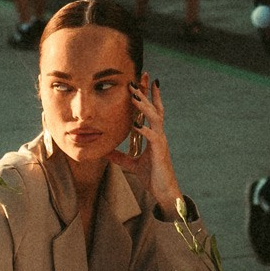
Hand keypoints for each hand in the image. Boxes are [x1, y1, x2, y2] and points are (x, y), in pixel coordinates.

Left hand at [126, 74, 179, 206]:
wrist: (164, 192)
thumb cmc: (152, 177)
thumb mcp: (132, 164)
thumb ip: (120, 157)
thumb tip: (105, 152)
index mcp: (154, 135)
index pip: (152, 111)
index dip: (149, 96)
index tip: (144, 81)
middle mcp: (159, 135)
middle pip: (155, 108)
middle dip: (147, 93)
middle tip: (140, 78)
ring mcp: (161, 142)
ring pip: (155, 118)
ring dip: (144, 106)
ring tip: (135, 96)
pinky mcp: (160, 152)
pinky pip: (152, 137)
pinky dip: (144, 130)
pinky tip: (135, 125)